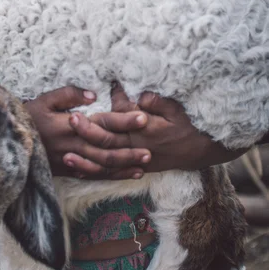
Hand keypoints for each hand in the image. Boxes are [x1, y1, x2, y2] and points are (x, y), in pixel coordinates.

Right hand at [23, 86, 150, 177]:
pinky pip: (93, 175)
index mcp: (71, 125)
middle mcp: (74, 145)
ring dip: (124, 165)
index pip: (103, 122)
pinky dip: (112, 176)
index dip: (123, 120)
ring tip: (145, 163)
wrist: (8, 141)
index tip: (143, 117)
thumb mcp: (45, 99)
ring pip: (102, 166)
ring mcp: (72, 161)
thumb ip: (69, 94)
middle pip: (107, 148)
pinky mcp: (68, 170)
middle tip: (151, 148)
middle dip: (129, 149)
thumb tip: (93, 94)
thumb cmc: (29, 116)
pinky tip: (128, 175)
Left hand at [65, 85, 244, 177]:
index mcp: (145, 130)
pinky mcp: (139, 167)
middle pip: (107, 143)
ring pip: (108, 163)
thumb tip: (141, 95)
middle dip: (86, 134)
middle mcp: (139, 147)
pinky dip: (99, 174)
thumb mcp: (176, 109)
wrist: (203, 149)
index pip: (116, 124)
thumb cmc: (189, 124)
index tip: (79, 111)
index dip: (97, 119)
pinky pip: (115, 174)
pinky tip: (82, 174)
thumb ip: (157, 102)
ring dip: (87, 161)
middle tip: (68, 124)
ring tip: (67, 158)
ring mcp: (138, 160)